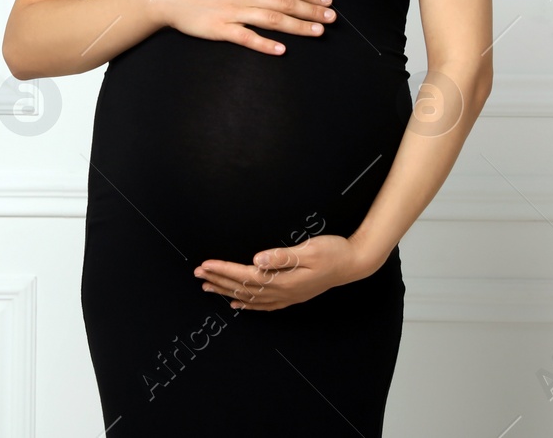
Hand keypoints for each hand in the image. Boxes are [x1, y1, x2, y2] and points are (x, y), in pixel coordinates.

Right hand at [142, 0, 333, 54]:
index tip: (327, 0)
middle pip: (285, 2)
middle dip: (311, 11)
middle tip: (332, 18)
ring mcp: (233, 11)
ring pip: (271, 19)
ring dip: (296, 26)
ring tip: (317, 32)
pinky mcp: (220, 29)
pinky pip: (245, 37)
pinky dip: (264, 43)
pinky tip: (281, 49)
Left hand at [193, 234, 372, 310]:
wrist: (354, 264)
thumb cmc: (333, 252)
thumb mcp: (310, 249)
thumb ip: (283, 256)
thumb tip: (258, 260)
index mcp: (284, 280)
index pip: (245, 275)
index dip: (224, 270)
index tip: (205, 264)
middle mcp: (283, 291)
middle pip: (243, 288)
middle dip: (219, 280)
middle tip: (198, 274)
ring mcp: (288, 296)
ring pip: (250, 297)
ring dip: (228, 291)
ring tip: (208, 287)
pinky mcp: (293, 295)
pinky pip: (264, 304)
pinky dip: (248, 304)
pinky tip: (237, 303)